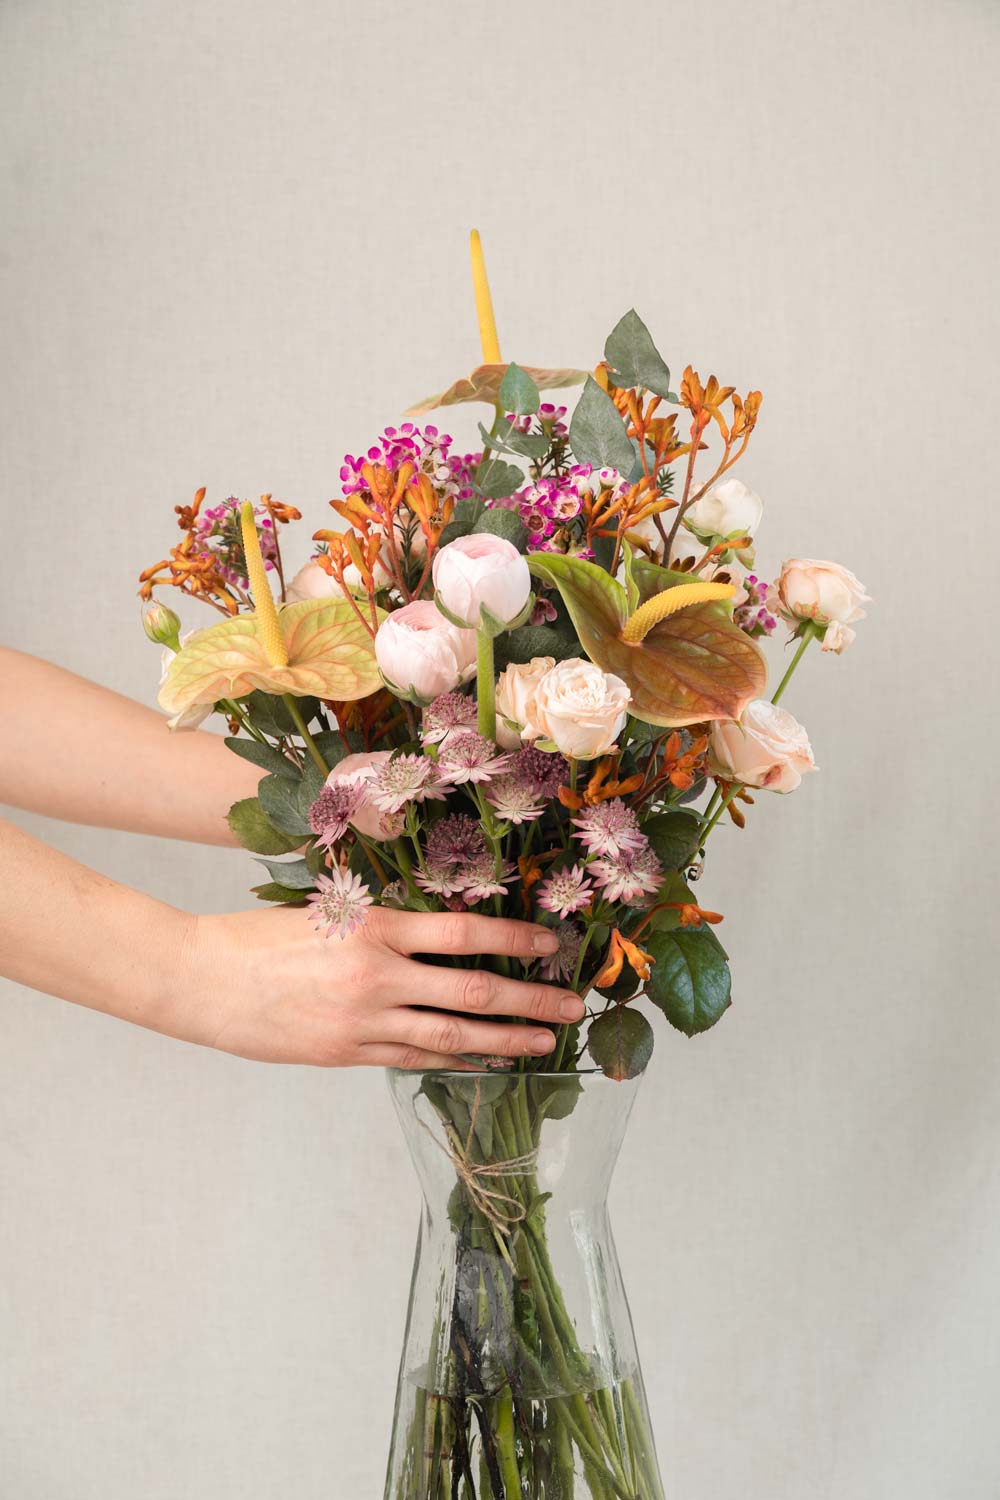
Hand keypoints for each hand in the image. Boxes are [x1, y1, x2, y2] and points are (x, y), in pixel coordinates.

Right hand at [188, 905, 585, 1067]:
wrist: (203, 979)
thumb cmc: (263, 936)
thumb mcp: (332, 910)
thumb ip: (388, 925)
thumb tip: (447, 933)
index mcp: (376, 928)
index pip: (464, 933)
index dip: (515, 939)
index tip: (550, 943)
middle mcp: (378, 976)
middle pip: (472, 992)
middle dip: (530, 999)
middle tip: (572, 1004)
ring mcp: (364, 1021)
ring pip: (452, 1036)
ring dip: (505, 1040)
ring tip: (544, 1042)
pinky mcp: (348, 1053)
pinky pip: (415, 1057)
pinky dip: (456, 1060)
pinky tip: (485, 1061)